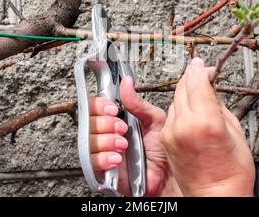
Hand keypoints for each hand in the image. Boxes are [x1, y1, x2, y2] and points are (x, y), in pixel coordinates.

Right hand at [89, 77, 180, 195]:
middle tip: (121, 128)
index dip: (100, 105)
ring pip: (89, 141)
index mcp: (116, 120)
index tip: (113, 108)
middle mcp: (107, 135)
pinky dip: (104, 158)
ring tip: (123, 144)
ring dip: (105, 140)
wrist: (169, 175)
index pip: (95, 107)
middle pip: (88, 122)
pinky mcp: (104, 171)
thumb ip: (138, 103)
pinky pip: (92, 163)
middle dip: (104, 123)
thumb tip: (127, 83)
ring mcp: (104, 152)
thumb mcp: (155, 120)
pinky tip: (118, 158)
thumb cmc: (163, 150)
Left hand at [160, 57, 254, 196]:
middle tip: (202, 73)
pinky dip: (180, 107)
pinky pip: (171, 113)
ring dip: (186, 92)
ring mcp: (172, 132)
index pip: (197, 81)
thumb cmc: (231, 171)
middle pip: (183, 86)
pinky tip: (191, 111)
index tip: (202, 64)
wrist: (215, 195)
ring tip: (199, 95)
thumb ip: (219, 105)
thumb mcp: (235, 131)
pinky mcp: (166, 139)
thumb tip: (210, 88)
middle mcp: (185, 124)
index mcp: (207, 121)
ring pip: (176, 98)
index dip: (200, 68)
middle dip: (192, 76)